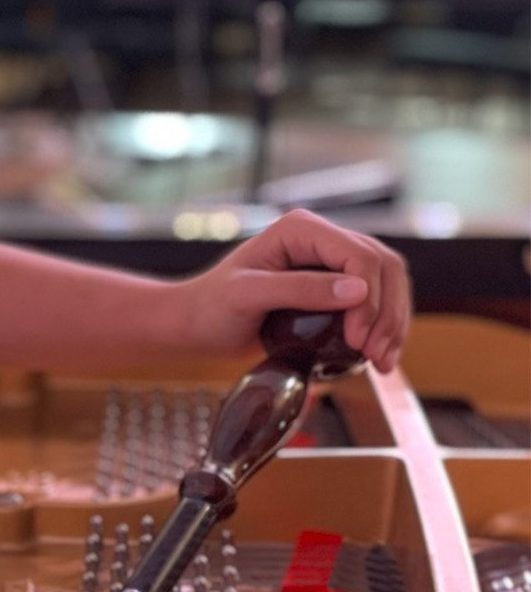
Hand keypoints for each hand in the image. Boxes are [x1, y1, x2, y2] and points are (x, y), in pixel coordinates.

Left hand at [175, 209, 411, 372]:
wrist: (196, 324)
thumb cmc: (210, 307)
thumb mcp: (246, 296)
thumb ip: (298, 289)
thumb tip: (358, 291)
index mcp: (301, 229)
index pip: (359, 256)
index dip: (369, 298)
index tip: (358, 339)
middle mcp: (322, 239)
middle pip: (383, 268)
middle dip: (388, 314)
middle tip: (377, 356)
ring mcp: (331, 263)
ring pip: (388, 284)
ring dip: (394, 323)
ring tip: (383, 362)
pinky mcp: (334, 288)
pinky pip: (376, 301)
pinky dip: (384, 327)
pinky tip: (379, 355)